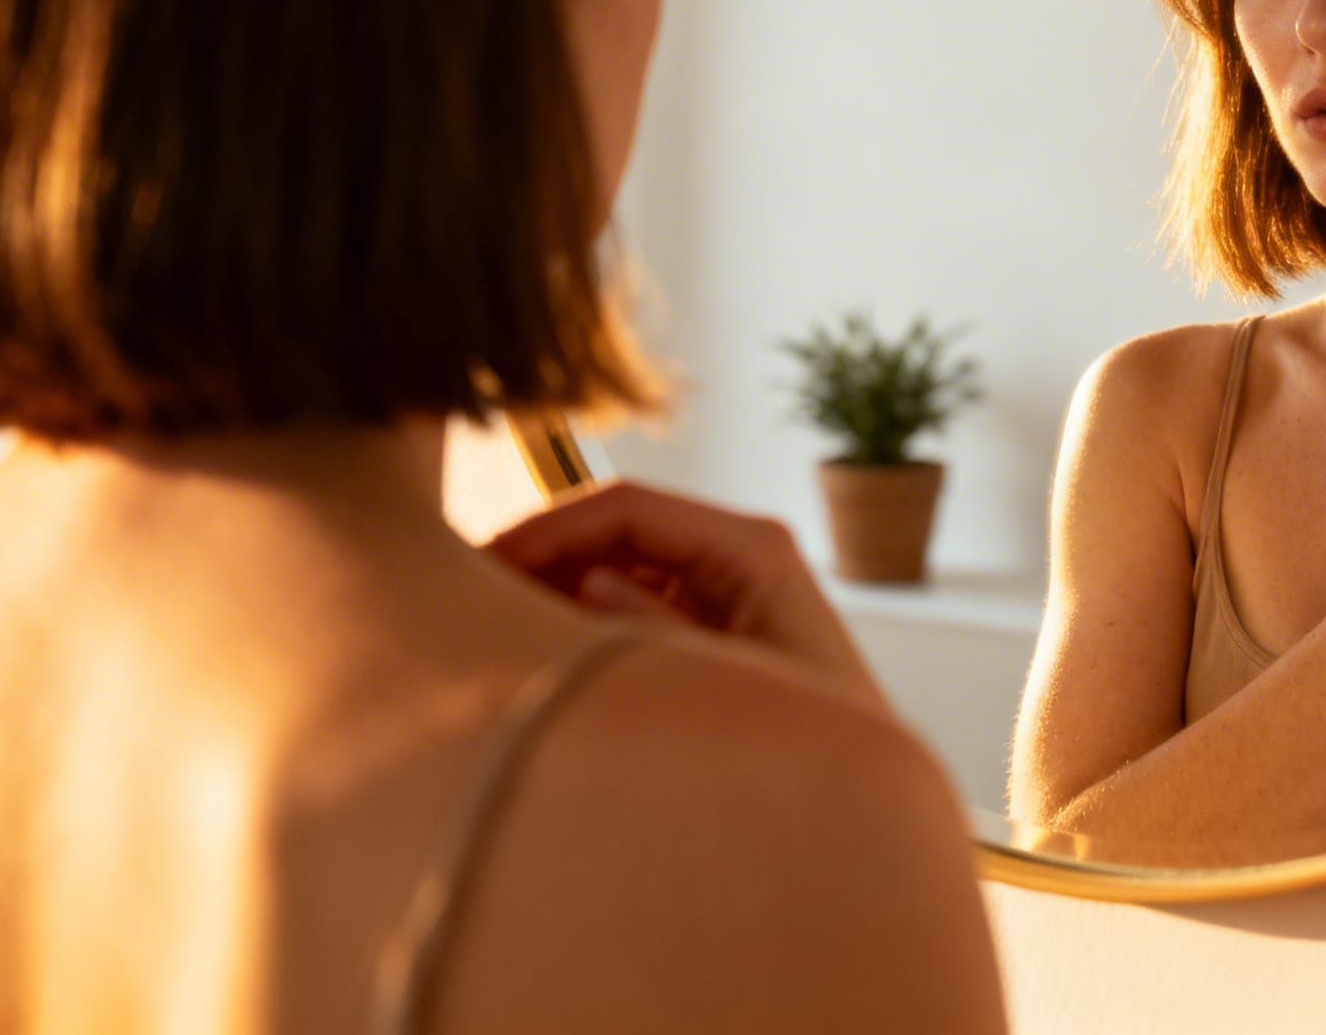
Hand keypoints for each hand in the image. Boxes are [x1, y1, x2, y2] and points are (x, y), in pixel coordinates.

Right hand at [487, 480, 891, 717]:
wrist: (865, 818)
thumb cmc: (817, 752)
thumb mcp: (730, 688)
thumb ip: (656, 634)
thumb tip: (586, 585)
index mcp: (752, 548)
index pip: (624, 507)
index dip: (546, 528)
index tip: (475, 566)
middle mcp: (738, 555)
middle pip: (613, 532)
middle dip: (539, 560)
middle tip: (461, 604)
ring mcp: (724, 590)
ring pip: (613, 569)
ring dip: (553, 594)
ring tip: (487, 638)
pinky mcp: (710, 628)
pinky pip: (630, 608)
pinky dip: (581, 626)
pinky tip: (534, 664)